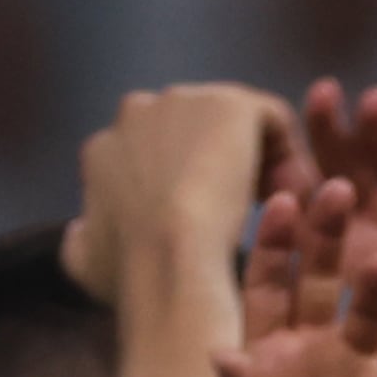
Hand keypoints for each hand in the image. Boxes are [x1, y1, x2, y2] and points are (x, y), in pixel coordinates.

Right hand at [66, 81, 297, 292]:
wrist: (169, 258)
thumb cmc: (133, 273)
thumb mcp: (87, 265)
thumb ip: (81, 241)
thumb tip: (78, 229)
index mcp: (104, 149)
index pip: (152, 154)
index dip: (184, 186)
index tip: (208, 222)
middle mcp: (137, 112)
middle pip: (194, 133)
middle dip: (221, 167)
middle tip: (252, 213)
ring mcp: (183, 103)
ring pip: (233, 127)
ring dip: (260, 162)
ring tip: (280, 210)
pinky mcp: (229, 106)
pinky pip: (271, 122)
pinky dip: (291, 156)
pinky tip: (297, 199)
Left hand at [215, 177, 376, 376]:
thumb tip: (219, 349)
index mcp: (265, 358)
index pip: (266, 287)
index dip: (272, 245)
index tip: (278, 200)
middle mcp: (312, 354)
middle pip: (319, 283)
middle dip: (327, 239)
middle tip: (338, 190)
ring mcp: (360, 374)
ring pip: (370, 313)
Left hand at [299, 81, 376, 376]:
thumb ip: (361, 327)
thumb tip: (306, 312)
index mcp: (357, 251)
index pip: (309, 208)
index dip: (295, 183)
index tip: (287, 169)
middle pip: (340, 158)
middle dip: (325, 129)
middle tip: (321, 99)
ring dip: (376, 115)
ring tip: (376, 101)